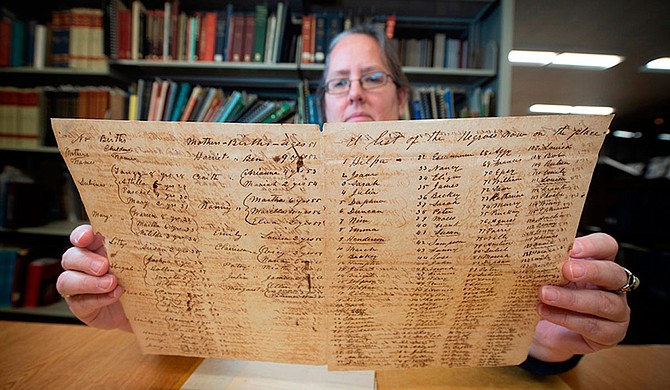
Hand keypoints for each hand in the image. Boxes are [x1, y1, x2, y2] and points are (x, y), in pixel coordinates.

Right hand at [57, 224, 131, 331]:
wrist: (138, 307)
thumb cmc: (137, 278)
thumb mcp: (137, 261)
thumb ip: (134, 250)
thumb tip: (149, 236)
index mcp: (94, 248)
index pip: (80, 236)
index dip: (80, 235)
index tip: (87, 237)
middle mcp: (81, 265)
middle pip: (70, 257)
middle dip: (86, 261)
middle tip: (104, 266)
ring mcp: (77, 286)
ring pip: (67, 280)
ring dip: (88, 282)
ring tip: (111, 283)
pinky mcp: (80, 306)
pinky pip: (81, 302)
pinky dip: (98, 298)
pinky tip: (114, 295)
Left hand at [529, 233, 630, 361]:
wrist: (541, 331)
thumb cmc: (547, 296)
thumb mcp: (547, 277)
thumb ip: (547, 264)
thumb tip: (530, 252)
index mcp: (599, 262)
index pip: (606, 246)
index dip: (593, 246)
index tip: (571, 249)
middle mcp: (613, 285)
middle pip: (613, 273)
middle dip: (590, 271)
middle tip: (566, 270)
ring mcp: (616, 311)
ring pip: (603, 302)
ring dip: (571, 298)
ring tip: (545, 294)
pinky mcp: (609, 335)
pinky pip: (593, 327)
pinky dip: (567, 319)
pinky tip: (546, 313)